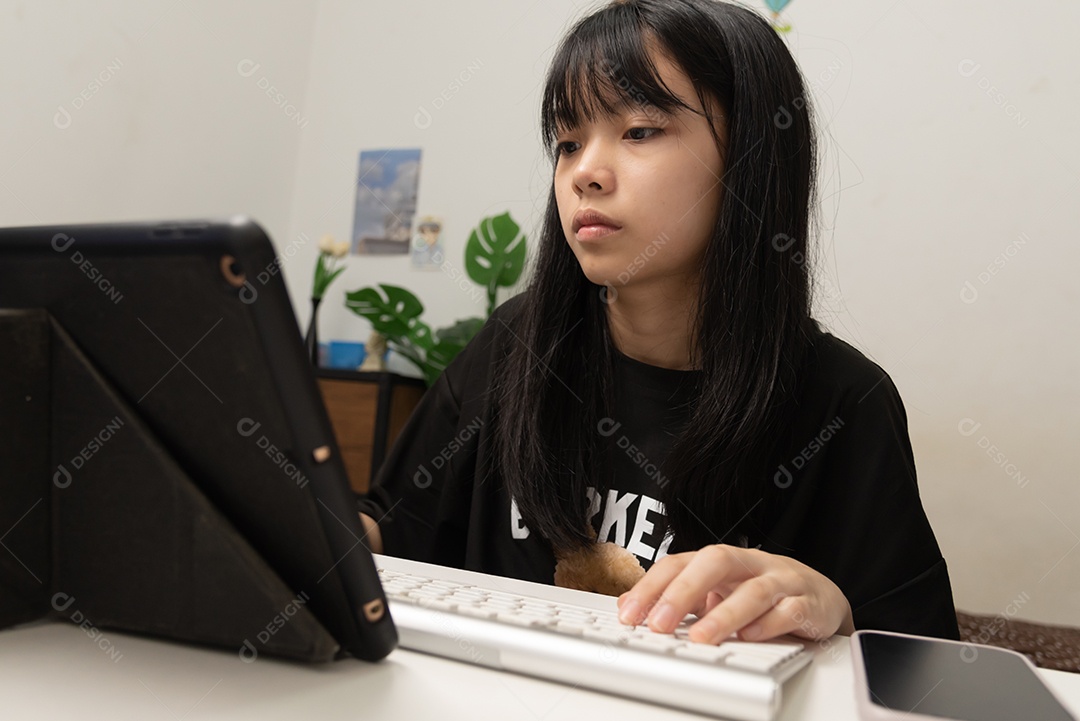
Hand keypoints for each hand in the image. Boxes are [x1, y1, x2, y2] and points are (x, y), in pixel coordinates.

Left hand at [616, 545, 854, 643]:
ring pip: (753, 590)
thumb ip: (678, 598)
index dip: (653, 585)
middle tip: (658, 623)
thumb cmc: (761, 592)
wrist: (819, 596)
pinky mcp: (808, 603)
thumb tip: (629, 606)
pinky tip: (749, 637)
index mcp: (722, 560)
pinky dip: (769, 623)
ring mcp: (781, 581)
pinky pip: (789, 610)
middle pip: (715, 562)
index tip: (630, 613)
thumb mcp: (716, 592)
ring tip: (700, 638)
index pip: (681, 562)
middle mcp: (750, 564)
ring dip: (724, 615)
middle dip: (683, 591)